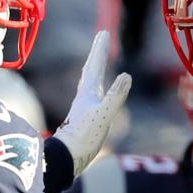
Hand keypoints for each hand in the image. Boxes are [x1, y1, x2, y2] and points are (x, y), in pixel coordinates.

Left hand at [53, 31, 131, 175]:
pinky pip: (92, 97)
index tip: (103, 33)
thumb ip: (115, 96)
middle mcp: (84, 98)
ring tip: (97, 63)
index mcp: (88, 94)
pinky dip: (96, 89)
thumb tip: (127, 75)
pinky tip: (96, 96)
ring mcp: (83, 109)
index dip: (100, 50)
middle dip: (98, 55)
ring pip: (90, 83)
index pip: (95, 66)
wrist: (66, 160)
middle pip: (91, 70)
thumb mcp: (104, 115)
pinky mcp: (84, 120)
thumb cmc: (84, 137)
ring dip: (95, 70)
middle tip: (101, 39)